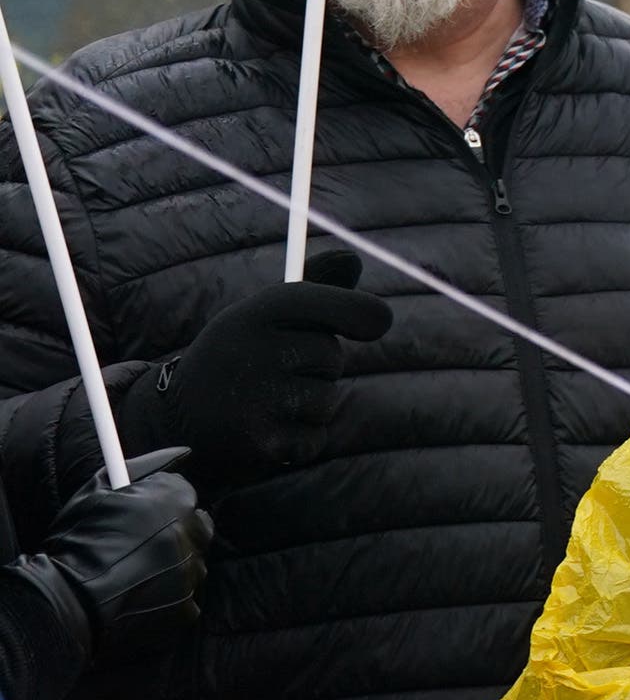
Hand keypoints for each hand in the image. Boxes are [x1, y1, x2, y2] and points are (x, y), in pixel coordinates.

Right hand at [27, 453, 208, 650]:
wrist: (68, 597)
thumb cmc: (78, 538)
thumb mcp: (100, 490)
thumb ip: (146, 466)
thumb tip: (183, 452)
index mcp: (177, 501)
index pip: (181, 492)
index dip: (155, 502)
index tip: (136, 512)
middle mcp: (194, 535)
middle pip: (193, 526)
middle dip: (171, 530)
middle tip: (137, 541)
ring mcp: (193, 573)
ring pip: (189, 561)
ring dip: (168, 562)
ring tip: (129, 569)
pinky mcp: (189, 607)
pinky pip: (183, 594)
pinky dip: (165, 593)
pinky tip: (135, 592)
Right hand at [133, 251, 389, 480]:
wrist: (179, 424)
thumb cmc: (239, 360)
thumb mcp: (263, 319)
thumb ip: (314, 289)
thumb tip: (353, 258)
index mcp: (250, 315)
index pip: (321, 302)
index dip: (361, 310)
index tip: (378, 322)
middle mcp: (250, 351)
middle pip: (331, 356)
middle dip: (318, 367)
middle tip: (276, 372)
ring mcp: (254, 398)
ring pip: (327, 399)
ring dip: (310, 406)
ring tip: (267, 402)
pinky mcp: (261, 441)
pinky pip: (316, 438)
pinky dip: (302, 440)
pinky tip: (267, 432)